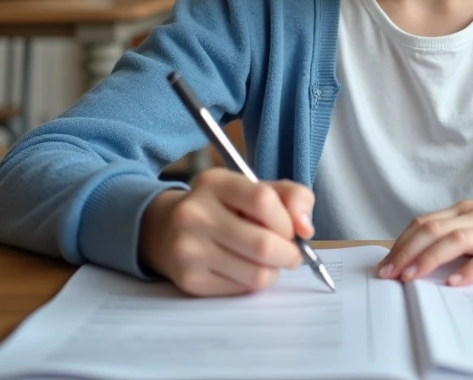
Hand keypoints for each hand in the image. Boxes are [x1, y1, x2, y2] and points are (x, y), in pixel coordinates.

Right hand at [138, 168, 315, 296]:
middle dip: (289, 254)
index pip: (263, 200)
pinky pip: (241, 290)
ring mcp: (188, 249)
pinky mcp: (190, 280)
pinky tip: (244, 268)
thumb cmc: (223, 208)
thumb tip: (306, 228)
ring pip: (256, 274)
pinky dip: (253, 283)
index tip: (291, 229)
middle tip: (290, 253)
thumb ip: (291, 197)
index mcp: (214, 183)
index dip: (287, 220)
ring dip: (274, 271)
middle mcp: (195, 214)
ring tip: (267, 261)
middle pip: (263, 244)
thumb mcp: (254, 189)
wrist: (167, 229)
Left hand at [378, 200, 472, 286]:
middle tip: (388, 274)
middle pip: (432, 229)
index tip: (385, 264)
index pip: (424, 222)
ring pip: (455, 240)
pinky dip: (470, 269)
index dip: (401, 243)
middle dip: (406, 252)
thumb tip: (423, 259)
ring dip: (429, 259)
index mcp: (467, 210)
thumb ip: (459, 238)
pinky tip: (455, 282)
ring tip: (411, 277)